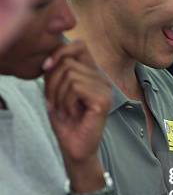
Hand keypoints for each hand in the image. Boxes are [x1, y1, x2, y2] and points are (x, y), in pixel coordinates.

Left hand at [43, 41, 111, 165]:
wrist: (75, 148)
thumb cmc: (66, 122)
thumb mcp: (56, 91)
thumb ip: (57, 72)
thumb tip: (51, 59)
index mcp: (93, 73)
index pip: (80, 45)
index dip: (61, 51)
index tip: (46, 67)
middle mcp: (102, 79)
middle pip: (69, 62)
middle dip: (53, 82)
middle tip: (55, 102)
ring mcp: (105, 89)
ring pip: (70, 75)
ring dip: (59, 95)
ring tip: (64, 109)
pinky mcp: (103, 100)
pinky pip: (76, 88)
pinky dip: (66, 101)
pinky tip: (72, 113)